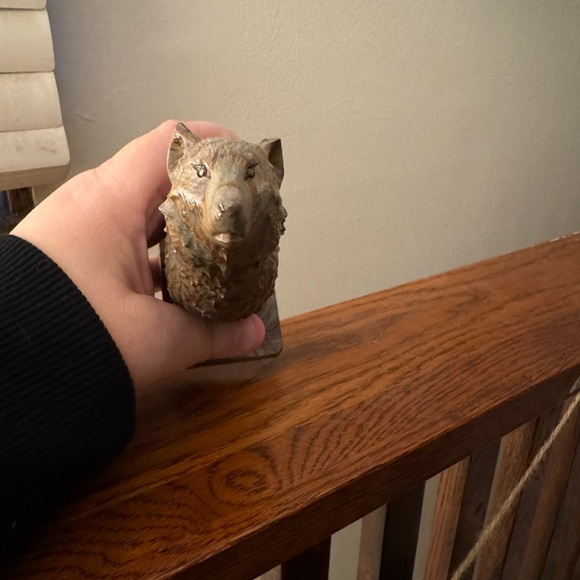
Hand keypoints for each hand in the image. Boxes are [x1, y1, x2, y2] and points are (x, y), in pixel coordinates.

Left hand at [12, 120, 265, 387]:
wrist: (4, 372)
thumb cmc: (72, 339)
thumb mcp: (156, 338)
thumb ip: (214, 333)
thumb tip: (253, 331)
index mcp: (110, 203)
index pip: (167, 144)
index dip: (211, 144)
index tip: (243, 161)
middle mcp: (90, 203)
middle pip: (159, 178)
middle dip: (201, 194)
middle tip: (237, 214)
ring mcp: (77, 226)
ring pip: (141, 211)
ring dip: (178, 226)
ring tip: (212, 249)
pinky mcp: (71, 251)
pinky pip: (120, 235)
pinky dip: (151, 249)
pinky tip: (172, 279)